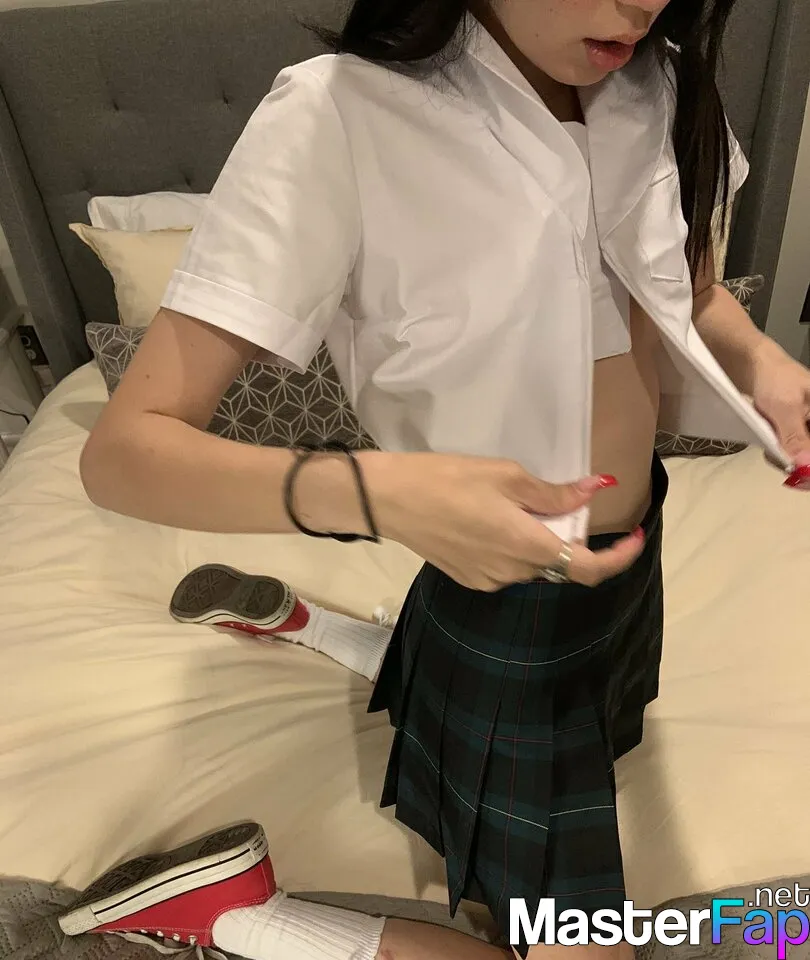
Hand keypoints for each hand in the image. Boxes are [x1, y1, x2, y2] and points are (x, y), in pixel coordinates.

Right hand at [365, 453, 645, 590]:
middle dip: (571, 536)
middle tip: (561, 500)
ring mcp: (490, 580)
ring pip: (533, 564)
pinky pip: (508, 567)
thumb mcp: (507, 475)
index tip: (635, 536)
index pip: (590, 569)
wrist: (389, 500)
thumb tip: (597, 490)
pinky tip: (492, 520)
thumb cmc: (447, 479)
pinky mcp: (470, 578)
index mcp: (528, 546)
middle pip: (561, 564)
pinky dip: (516, 547)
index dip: (620, 558)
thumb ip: (555, 492)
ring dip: (541, 540)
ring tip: (519, 503)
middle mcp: (514, 572)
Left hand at [750, 339, 809, 480]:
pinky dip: (781, 452)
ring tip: (771, 443)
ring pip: (803, 456)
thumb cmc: (775, 377)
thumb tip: (805, 465)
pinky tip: (770, 444)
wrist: (754, 364)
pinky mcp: (796, 430)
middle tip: (778, 455)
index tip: (800, 476)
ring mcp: (809, 427)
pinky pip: (793, 450)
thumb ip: (796, 437)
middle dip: (799, 463)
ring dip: (786, 457)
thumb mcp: (786, 408)